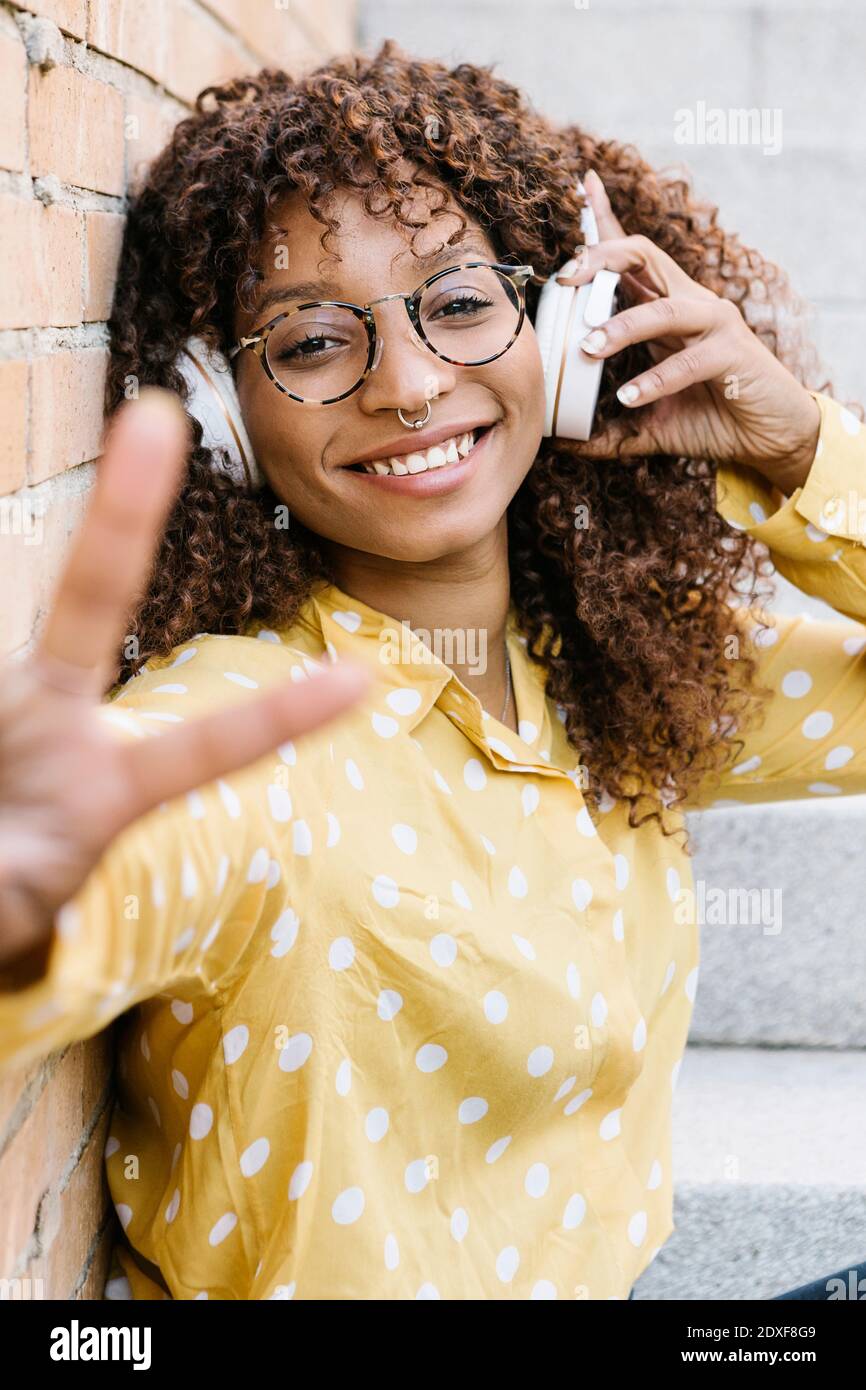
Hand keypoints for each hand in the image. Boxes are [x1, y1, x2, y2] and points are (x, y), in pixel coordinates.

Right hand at [0, 389, 370, 967]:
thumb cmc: (0, 886)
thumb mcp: (16, 906)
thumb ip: (20, 897)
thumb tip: (16, 884)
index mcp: (106, 784)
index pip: (205, 749)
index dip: (279, 720)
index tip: (360, 682)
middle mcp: (60, 723)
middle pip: (88, 603)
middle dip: (121, 511)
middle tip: (155, 416)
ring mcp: (15, 703)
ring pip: (15, 650)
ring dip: (8, 740)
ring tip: (13, 810)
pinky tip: (1, 786)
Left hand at [558, 169, 820, 492]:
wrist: (769, 438)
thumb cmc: (711, 419)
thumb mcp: (648, 426)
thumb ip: (608, 432)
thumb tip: (564, 443)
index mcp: (665, 308)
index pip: (631, 255)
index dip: (604, 219)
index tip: (580, 186)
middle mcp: (689, 304)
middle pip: (643, 255)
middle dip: (601, 257)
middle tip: (565, 279)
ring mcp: (714, 324)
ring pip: (663, 308)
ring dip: (622, 327)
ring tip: (589, 348)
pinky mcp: (733, 353)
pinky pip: (688, 360)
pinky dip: (656, 379)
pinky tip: (629, 398)